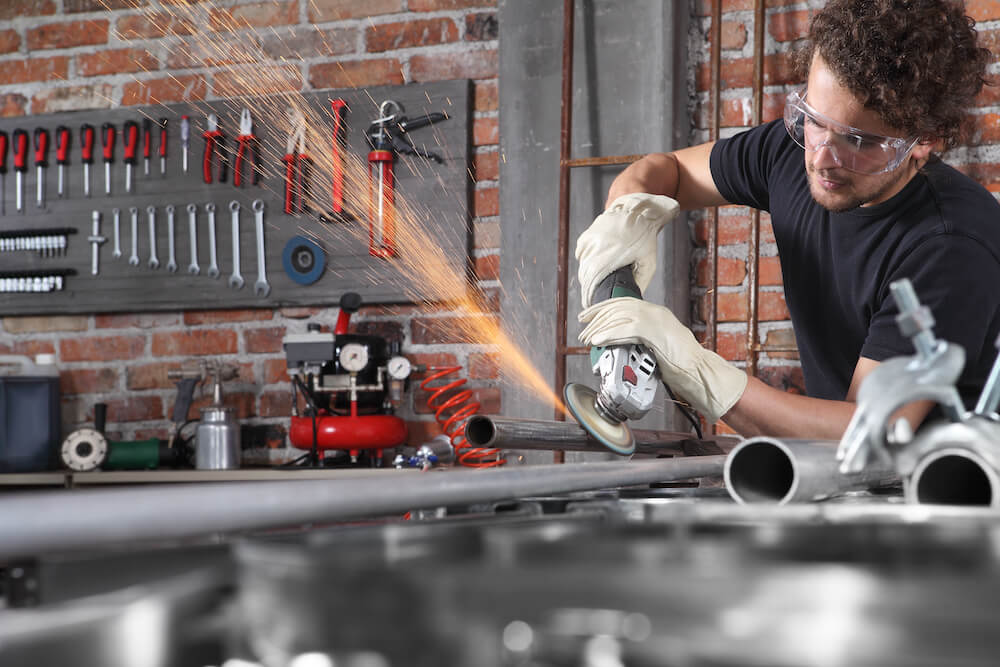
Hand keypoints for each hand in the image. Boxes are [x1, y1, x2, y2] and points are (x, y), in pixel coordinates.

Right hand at [575, 193, 678, 308]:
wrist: (637, 211)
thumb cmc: (645, 239)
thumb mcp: (648, 262)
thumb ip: (639, 280)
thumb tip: (630, 297)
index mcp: (610, 258)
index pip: (592, 283)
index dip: (590, 295)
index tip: (591, 302)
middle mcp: (596, 249)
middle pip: (585, 275)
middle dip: (589, 285)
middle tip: (596, 292)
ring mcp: (589, 241)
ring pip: (582, 264)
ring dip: (588, 272)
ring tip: (599, 274)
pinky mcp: (586, 235)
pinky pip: (581, 253)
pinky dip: (586, 258)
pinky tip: (597, 259)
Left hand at [578, 297, 747, 422]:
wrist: (701, 372)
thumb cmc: (681, 365)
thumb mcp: (657, 346)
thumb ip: (641, 339)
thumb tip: (619, 341)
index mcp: (656, 313)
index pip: (623, 303)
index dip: (602, 308)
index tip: (586, 316)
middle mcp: (656, 312)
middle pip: (618, 306)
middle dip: (596, 317)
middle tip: (582, 329)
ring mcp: (657, 320)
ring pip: (621, 316)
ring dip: (600, 327)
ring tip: (587, 338)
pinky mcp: (657, 332)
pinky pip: (628, 329)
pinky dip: (610, 334)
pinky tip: (598, 341)